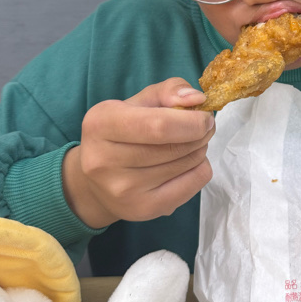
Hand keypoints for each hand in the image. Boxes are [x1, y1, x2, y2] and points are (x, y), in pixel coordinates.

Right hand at [62, 78, 214, 228]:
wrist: (96, 182)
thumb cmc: (123, 132)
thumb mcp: (139, 102)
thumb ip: (169, 91)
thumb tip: (197, 99)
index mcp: (101, 124)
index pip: (159, 126)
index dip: (192, 121)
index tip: (205, 116)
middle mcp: (104, 160)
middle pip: (175, 147)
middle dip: (201, 134)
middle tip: (204, 127)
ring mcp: (122, 190)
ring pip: (187, 164)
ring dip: (200, 150)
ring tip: (190, 144)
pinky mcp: (141, 210)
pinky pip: (192, 186)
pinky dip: (199, 170)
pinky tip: (186, 164)